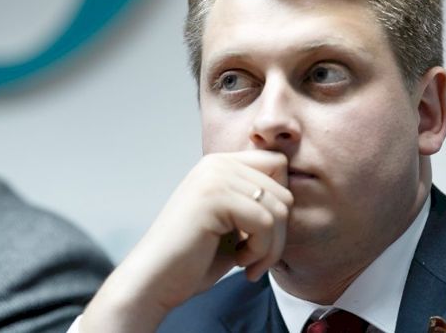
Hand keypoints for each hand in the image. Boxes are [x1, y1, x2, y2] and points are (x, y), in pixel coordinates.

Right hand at [81, 150, 292, 332]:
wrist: (154, 280)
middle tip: (257, 258)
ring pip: (279, 208)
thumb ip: (257, 205)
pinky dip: (261, 251)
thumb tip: (291, 201)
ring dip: (271, 246)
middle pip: (283, 190)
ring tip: (248, 261)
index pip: (278, 166)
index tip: (263, 235)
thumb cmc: (193, 258)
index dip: (279, 204)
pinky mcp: (213, 197)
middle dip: (280, 232)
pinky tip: (240, 262)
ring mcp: (214, 177)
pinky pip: (266, 222)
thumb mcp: (233, 224)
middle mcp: (217, 163)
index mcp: (220, 164)